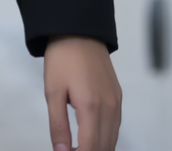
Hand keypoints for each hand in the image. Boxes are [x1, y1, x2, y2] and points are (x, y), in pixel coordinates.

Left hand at [43, 35, 120, 150]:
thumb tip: (62, 150)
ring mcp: (116, 102)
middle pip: (105, 146)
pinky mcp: (118, 97)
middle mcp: (109, 107)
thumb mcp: (52, 92)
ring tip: (79, 147)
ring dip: (99, 148)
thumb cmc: (62, 59)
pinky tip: (92, 138)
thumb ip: (58, 125)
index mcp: (91, 107)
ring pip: (113, 138)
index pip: (91, 147)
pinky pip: (115, 125)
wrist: (79, 32)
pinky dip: (106, 137)